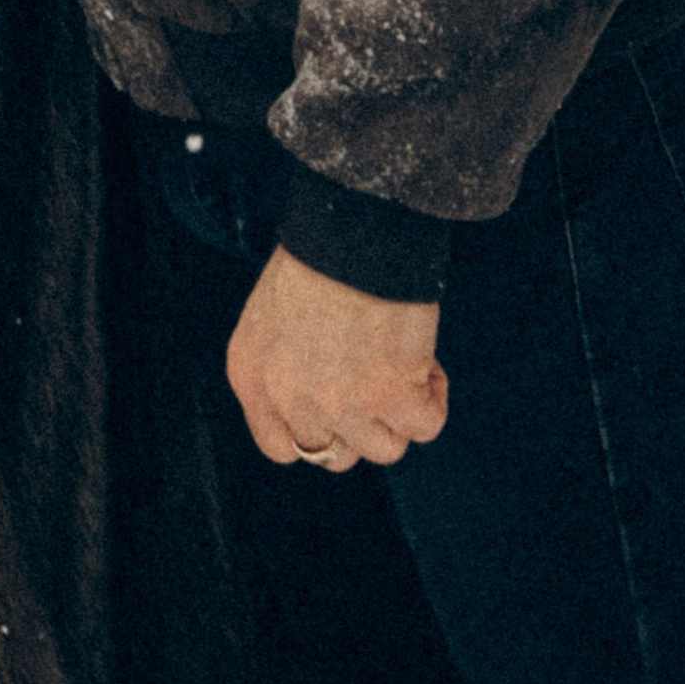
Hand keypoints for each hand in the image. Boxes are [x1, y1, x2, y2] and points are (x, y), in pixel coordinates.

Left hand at [226, 243, 447, 469]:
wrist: (352, 228)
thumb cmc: (319, 258)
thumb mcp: (274, 320)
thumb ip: (288, 368)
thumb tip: (326, 401)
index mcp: (252, 376)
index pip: (278, 447)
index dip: (315, 433)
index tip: (337, 414)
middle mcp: (289, 398)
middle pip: (335, 455)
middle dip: (360, 422)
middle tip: (373, 378)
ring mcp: (339, 404)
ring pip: (384, 448)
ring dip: (398, 412)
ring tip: (399, 362)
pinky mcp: (390, 397)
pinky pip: (424, 427)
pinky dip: (432, 399)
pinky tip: (423, 361)